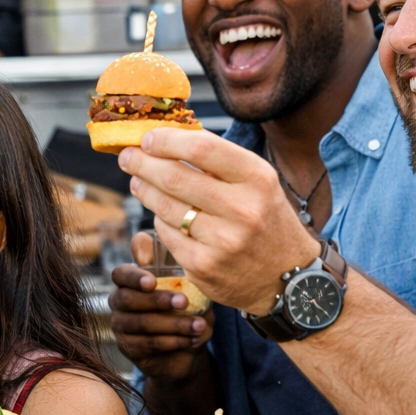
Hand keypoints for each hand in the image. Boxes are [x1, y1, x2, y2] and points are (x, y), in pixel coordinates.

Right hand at [111, 231, 211, 380]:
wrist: (185, 352)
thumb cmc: (185, 315)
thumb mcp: (193, 299)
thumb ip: (192, 288)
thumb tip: (197, 279)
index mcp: (130, 283)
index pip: (121, 274)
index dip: (133, 277)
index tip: (152, 282)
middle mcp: (119, 303)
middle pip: (127, 298)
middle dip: (157, 300)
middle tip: (183, 302)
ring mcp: (120, 326)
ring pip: (142, 323)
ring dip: (174, 324)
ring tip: (199, 326)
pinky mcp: (128, 348)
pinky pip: (149, 343)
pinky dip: (174, 341)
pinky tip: (192, 340)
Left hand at [119, 129, 319, 313]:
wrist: (287, 278)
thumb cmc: (265, 219)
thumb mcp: (258, 183)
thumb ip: (219, 160)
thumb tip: (168, 136)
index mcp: (257, 180)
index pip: (202, 149)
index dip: (167, 140)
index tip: (148, 138)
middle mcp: (243, 210)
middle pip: (175, 178)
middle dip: (142, 163)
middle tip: (128, 157)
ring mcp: (222, 242)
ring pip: (165, 207)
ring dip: (144, 189)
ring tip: (137, 180)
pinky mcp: (203, 266)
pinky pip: (166, 234)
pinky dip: (160, 220)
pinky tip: (162, 214)